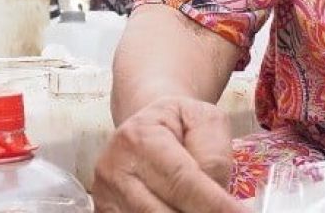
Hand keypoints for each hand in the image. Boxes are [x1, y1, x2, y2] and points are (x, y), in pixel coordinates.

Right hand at [92, 97, 241, 212]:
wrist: (146, 124)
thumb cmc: (179, 123)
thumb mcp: (204, 120)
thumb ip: (212, 155)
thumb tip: (217, 197)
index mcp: (140, 137)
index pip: (182, 181)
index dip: (214, 205)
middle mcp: (114, 169)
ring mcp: (106, 196)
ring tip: (206, 210)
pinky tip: (184, 211)